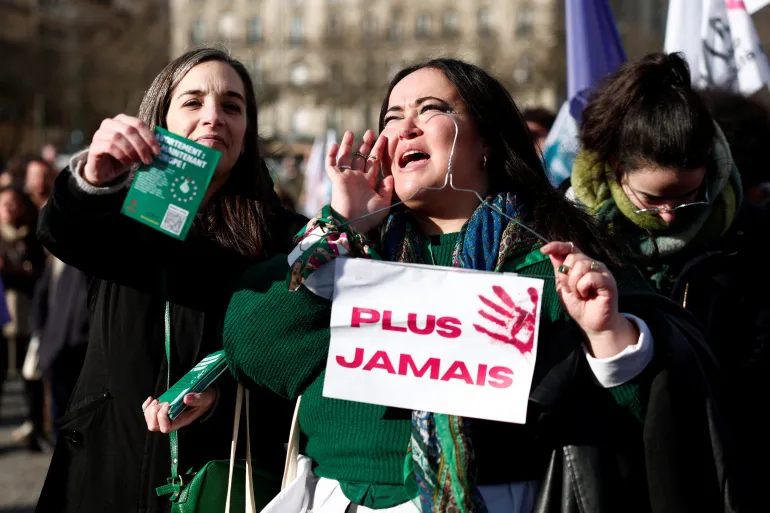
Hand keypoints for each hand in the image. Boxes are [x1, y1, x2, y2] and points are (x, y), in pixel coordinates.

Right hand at [83, 114, 160, 185]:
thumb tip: (160, 149)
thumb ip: (146, 145)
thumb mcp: (137, 150)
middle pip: (129, 130)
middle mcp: (109, 123)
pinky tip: (127, 162)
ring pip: (118, 137)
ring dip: (132, 151)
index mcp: (122, 120)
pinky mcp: (94, 145)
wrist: (105, 170)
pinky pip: (109, 146)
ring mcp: (100, 133)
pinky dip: (121, 155)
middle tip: (149, 160)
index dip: (149, 137)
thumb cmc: (124, 157)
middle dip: (142, 146)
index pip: (138, 124)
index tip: (157, 152)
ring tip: (138, 161)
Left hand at [142, 388, 215, 433]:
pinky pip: (148, 413)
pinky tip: (152, 399)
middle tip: (161, 402)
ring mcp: (167, 417)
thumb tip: (186, 398)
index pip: (166, 427)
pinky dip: (146, 406)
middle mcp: (172, 421)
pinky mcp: (164, 410)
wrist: (206, 397)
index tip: (168, 403)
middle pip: (154, 426)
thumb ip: (197, 399)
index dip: (162, 417)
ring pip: (150, 421)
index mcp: (181, 421)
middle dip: (153, 414)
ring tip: (157, 400)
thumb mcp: (205, 398)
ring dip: (149, 410)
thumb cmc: (206, 400)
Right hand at [327, 130, 393, 233]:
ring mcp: (346, 178)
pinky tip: (334, 145)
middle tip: (370, 132)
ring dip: (348, 146)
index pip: (374, 163)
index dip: (378, 151)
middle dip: (366, 145)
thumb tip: (390, 177)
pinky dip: (331, 155)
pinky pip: (331, 165)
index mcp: (369, 183)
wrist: (353, 224)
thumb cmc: (369, 217)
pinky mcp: (337, 180)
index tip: (384, 138)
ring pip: (346, 158)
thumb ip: (387, 189)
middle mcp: (357, 179)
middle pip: (361, 158)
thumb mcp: (384, 204)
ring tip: (351, 132)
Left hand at [541, 242, 637, 357]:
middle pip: (573, 258)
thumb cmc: (578, 305)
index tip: (543, 250)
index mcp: (581, 264)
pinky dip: (583, 287)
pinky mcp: (608, 281)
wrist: (591, 323)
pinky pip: (591, 277)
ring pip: (581, 266)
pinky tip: (586, 295)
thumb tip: (551, 252)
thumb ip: (559, 271)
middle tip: (571, 290)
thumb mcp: (562, 288)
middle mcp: (592, 264)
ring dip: (574, 284)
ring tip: (580, 294)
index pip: (569, 248)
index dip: (556, 246)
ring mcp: (602, 272)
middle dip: (566, 276)